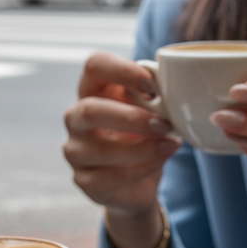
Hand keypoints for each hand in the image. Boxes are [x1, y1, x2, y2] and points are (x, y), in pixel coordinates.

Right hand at [63, 52, 179, 247]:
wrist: (141, 180)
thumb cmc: (144, 134)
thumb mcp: (151, 110)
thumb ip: (155, 95)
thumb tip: (171, 86)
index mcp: (92, 89)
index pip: (95, 66)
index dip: (123, 71)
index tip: (153, 86)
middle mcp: (75, 118)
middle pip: (90, 110)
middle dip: (132, 118)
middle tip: (164, 124)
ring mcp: (75, 151)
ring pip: (100, 149)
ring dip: (142, 148)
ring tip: (170, 145)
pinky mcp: (85, 181)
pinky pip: (111, 177)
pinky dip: (141, 169)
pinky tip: (160, 161)